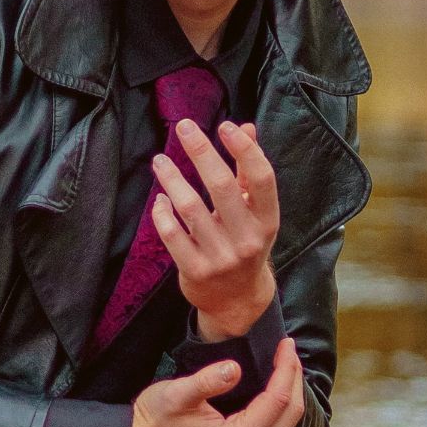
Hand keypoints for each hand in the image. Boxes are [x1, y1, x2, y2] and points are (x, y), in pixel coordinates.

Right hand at [126, 336, 305, 426]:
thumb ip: (207, 381)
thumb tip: (235, 368)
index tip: (286, 344)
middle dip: (294, 379)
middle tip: (289, 350)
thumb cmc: (154, 422)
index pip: (277, 401)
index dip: (286, 369)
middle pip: (290, 416)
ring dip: (291, 394)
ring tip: (287, 365)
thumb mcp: (176, 394)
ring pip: (287, 426)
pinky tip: (276, 390)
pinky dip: (282, 410)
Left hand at [152, 119, 277, 340]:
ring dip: (172, 178)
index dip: (244, 150)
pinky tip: (159, 199)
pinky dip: (162, 212)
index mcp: (267, 221)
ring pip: (190, 207)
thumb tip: (247, 127)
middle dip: (201, 152)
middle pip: (222, 186)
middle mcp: (247, 239)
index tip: (225, 126)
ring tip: (160, 160)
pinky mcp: (195, 270)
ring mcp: (220, 257)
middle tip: (184, 127)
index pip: (261, 179)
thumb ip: (248, 171)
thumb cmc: (245, 244)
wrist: (236, 300)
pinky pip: (172, 234)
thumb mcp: (255, 212)